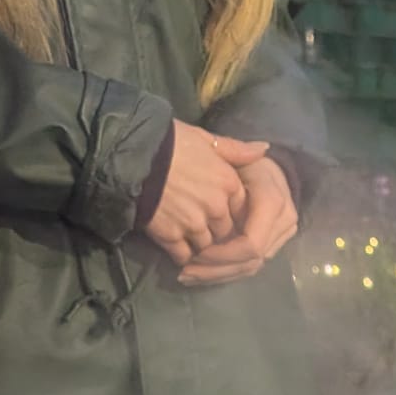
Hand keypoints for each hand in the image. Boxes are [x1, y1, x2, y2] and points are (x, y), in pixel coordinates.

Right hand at [142, 123, 268, 266]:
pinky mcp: (171, 236)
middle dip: (215, 231)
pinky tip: (174, 246)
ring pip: (206, 246)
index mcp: (228, 183)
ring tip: (185, 235)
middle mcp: (216, 207)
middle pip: (225, 231)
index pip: (241, 210)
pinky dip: (181, 255)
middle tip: (198, 223)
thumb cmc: (169, 142)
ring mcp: (194, 224)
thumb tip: (264, 150)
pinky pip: (184, 255)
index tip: (216, 209)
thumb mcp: (205, 139)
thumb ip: (236, 150)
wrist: (131, 154)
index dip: (229, 212)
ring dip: (198, 244)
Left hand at [178, 157, 298, 288]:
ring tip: (188, 275)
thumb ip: (239, 152)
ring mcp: (281, 239)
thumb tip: (261, 148)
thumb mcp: (237, 156)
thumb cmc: (246, 163)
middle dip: (216, 270)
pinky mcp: (274, 247)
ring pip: (250, 269)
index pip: (251, 245)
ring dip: (218, 275)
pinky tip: (201, 273)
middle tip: (185, 272)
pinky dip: (224, 272)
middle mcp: (283, 225)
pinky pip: (249, 266)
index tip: (195, 253)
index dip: (222, 255)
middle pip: (250, 262)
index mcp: (273, 204)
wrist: (269, 172)